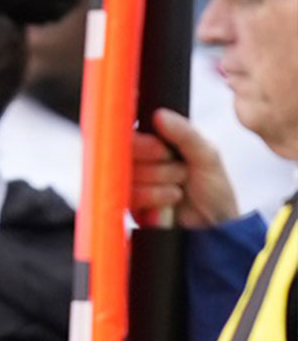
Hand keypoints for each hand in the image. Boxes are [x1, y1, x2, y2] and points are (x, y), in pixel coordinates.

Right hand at [132, 108, 238, 227]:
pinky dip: (154, 197)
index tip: (163, 151)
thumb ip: (184, 133)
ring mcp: (132, 183)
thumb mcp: (206, 154)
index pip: (130, 134)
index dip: (142, 143)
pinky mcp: (130, 204)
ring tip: (179, 187)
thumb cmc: (213, 188)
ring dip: (160, 181)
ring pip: (129, 174)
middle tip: (180, 170)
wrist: (214, 226)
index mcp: (155, 143)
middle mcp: (140, 161)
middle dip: (158, 165)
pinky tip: (171, 199)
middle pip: (126, 154)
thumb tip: (159, 114)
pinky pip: (129, 195)